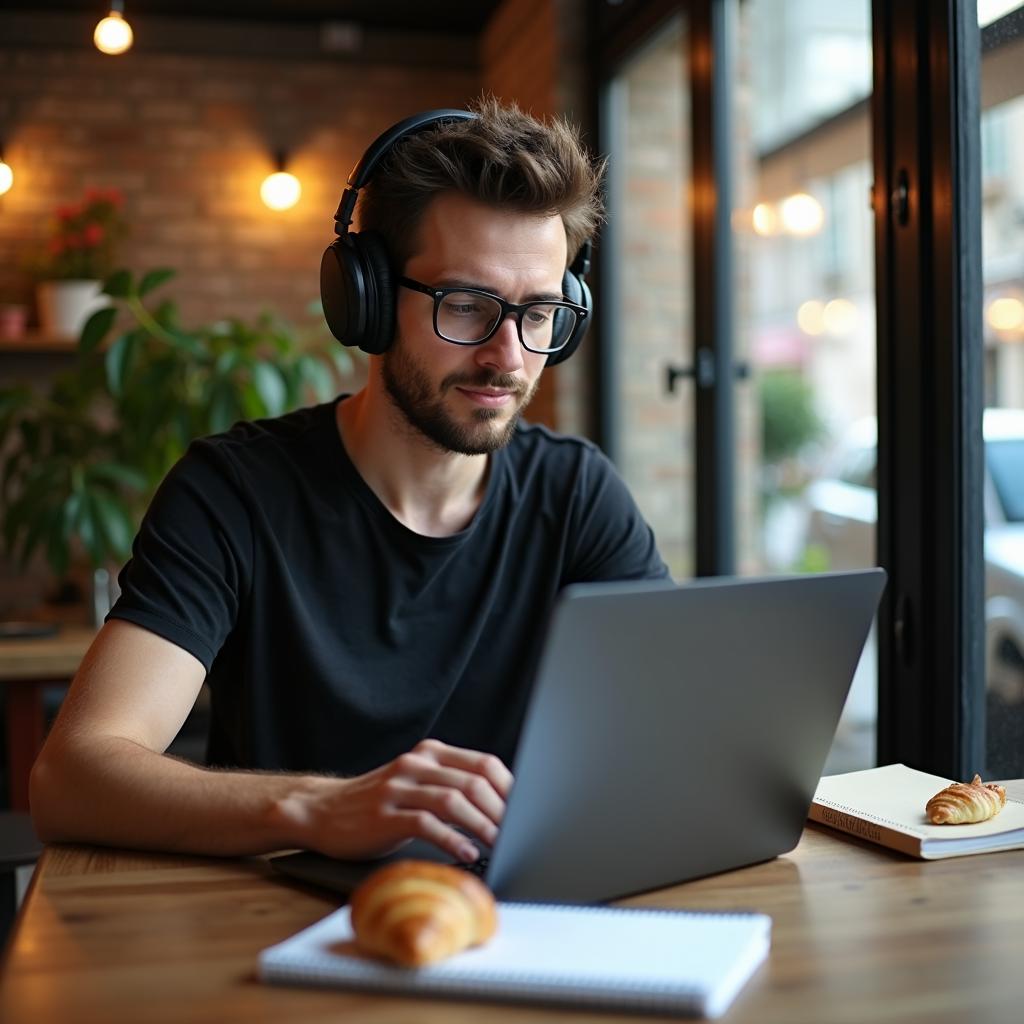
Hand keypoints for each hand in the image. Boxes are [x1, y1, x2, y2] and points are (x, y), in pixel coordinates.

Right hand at [289, 739, 512, 862]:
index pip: (483, 764)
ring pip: (453, 801)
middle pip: (473, 782)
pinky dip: (452, 840)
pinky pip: (426, 824)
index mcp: (430, 753)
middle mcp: (416, 763)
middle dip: (501, 810)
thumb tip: (501, 808)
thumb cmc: (378, 803)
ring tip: (500, 845)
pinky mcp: (384, 814)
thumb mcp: (416, 783)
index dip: (509, 788)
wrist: (322, 811)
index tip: (527, 811)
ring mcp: (398, 787)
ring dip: (482, 826)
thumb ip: (450, 786)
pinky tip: (466, 853)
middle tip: (519, 833)